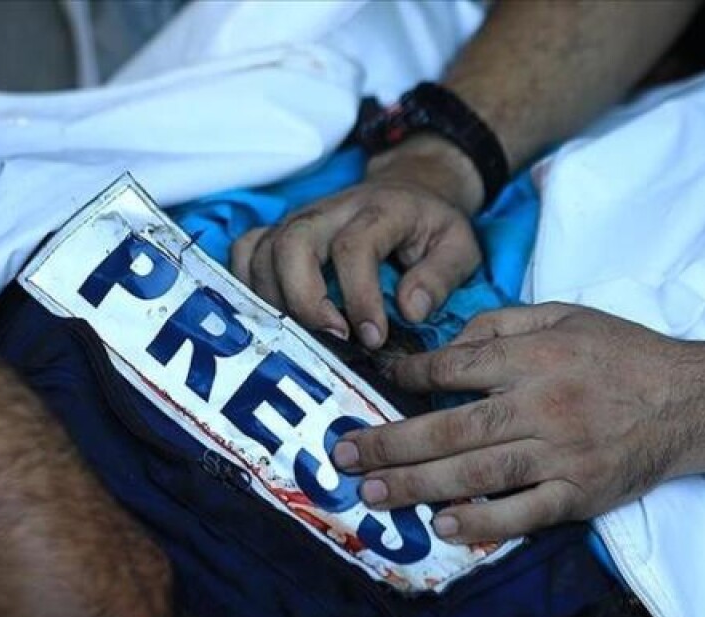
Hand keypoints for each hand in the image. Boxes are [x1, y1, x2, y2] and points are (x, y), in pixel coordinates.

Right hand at [230, 137, 483, 348]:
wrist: (409, 189)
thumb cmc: (431, 227)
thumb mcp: (459, 246)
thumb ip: (440, 277)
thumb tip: (409, 311)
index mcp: (379, 210)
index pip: (354, 248)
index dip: (359, 297)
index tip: (373, 338)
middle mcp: (330, 210)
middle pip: (293, 244)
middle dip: (304, 299)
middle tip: (331, 339)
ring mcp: (298, 219)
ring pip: (262, 252)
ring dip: (275, 301)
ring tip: (304, 337)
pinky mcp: (279, 230)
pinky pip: (244, 251)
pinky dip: (248, 284)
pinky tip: (272, 316)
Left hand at [332, 303, 704, 542]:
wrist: (693, 400)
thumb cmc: (623, 354)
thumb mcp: (566, 314)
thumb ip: (504, 322)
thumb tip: (449, 346)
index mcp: (534, 357)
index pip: (455, 368)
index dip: (408, 377)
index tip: (377, 384)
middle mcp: (542, 404)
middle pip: (452, 428)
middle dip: (391, 443)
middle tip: (345, 456)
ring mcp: (561, 453)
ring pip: (476, 472)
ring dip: (418, 486)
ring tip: (373, 494)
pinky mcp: (580, 492)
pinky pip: (524, 512)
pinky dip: (483, 522)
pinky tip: (444, 528)